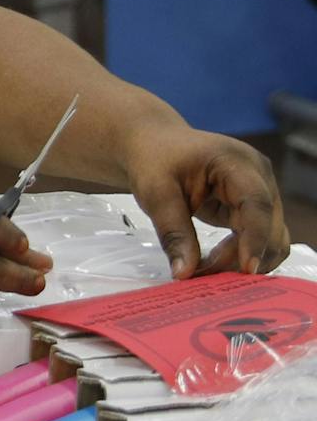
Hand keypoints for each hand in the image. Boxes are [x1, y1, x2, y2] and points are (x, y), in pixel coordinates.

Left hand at [125, 123, 289, 277]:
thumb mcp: (155, 194)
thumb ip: (172, 233)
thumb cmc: (153, 160)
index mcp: (236, 161)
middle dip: (244, 255)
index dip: (255, 238)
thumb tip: (184, 273)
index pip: (256, 203)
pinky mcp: (251, 206)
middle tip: (208, 274)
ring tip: (206, 268)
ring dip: (244, 258)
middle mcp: (257, 175)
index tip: (248, 269)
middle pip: (268, 225)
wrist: (152, 146)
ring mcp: (259, 190)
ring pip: (269, 236)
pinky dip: (240, 253)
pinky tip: (213, 261)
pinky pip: (257, 237)